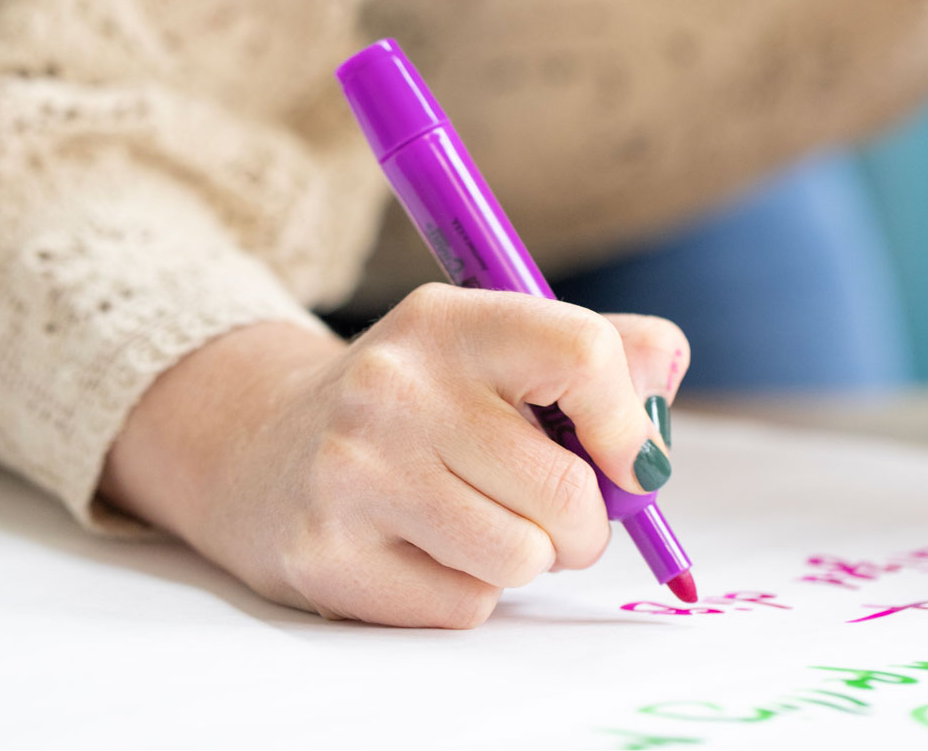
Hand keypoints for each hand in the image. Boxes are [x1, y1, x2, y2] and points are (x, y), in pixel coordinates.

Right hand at [101, 283, 689, 626]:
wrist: (262, 445)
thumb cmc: (414, 402)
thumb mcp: (490, 346)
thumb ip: (597, 350)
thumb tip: (666, 375)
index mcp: (448, 321)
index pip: (583, 355)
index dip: (630, 424)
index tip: (627, 460)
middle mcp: (393, 388)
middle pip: (566, 490)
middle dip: (582, 520)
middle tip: (550, 508)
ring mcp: (353, 473)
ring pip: (524, 557)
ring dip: (525, 555)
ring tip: (477, 521)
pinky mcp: (326, 554)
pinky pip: (467, 605)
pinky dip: (467, 589)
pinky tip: (420, 546)